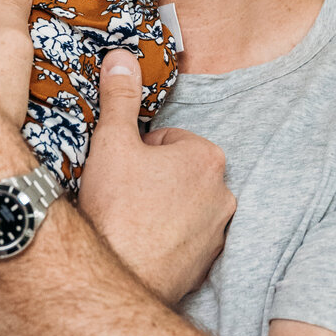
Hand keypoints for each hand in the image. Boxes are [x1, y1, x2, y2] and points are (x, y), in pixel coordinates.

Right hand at [77, 51, 235, 305]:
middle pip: (178, 172)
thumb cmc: (115, 209)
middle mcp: (224, 194)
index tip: (120, 170)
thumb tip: (122, 58)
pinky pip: (184, 240)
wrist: (116, 278)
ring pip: (182, 206)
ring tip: (129, 221)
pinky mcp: (206, 265)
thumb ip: (120, 97)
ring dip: (159, 208)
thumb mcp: (111, 143)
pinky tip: (139, 245)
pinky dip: (165, 239)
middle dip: (152, 179)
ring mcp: (218, 233)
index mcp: (207, 157)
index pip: (168, 139)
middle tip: (121, 195)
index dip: (137, 151)